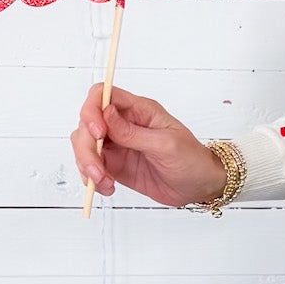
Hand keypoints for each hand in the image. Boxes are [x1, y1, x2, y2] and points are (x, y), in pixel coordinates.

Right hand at [71, 84, 226, 207]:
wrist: (199, 186)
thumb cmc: (191, 160)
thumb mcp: (166, 144)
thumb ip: (133, 132)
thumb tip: (105, 113)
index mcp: (139, 110)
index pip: (103, 95)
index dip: (92, 109)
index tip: (97, 132)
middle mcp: (124, 124)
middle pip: (88, 123)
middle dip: (86, 147)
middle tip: (97, 170)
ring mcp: (118, 144)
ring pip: (85, 145)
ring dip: (87, 165)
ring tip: (104, 183)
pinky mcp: (115, 164)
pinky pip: (91, 166)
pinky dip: (92, 178)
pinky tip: (107, 187)